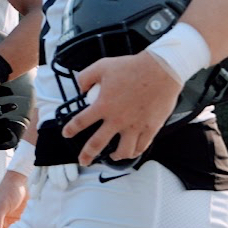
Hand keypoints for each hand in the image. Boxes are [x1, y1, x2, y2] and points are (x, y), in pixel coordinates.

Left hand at [61, 50, 181, 165]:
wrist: (161, 70)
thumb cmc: (132, 67)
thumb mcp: (102, 66)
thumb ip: (85, 78)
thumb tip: (80, 88)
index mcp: (103, 105)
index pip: (81, 122)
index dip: (71, 129)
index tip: (67, 133)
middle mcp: (117, 119)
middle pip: (97, 143)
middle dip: (87, 154)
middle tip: (83, 160)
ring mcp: (135, 126)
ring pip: (123, 151)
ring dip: (115, 156)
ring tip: (112, 156)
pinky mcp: (151, 128)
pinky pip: (142, 146)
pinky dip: (135, 151)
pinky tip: (132, 150)